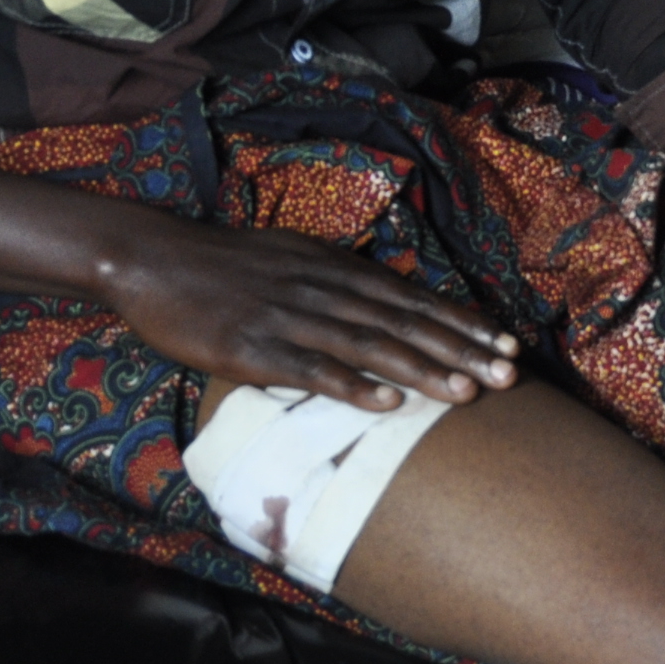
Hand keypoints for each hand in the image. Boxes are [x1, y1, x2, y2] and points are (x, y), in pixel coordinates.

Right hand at [99, 217, 519, 409]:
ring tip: (466, 393)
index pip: (414, 298)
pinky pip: (311, 370)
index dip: (464, 322)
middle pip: (405, 322)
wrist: (154, 260)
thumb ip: (342, 281)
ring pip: (369, 345)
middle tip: (509, 375)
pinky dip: (352, 386)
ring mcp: (290, 318)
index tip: (508, 343)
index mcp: (336, 269)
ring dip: (422, 370)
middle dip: (462, 350)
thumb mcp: (295, 259)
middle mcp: (323, 289)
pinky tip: (387, 404)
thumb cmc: (228, 265)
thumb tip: (391, 303)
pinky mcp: (253, 348)